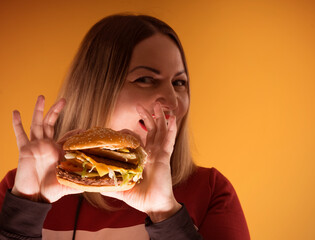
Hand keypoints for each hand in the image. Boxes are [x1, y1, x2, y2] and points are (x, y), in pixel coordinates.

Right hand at [11, 95, 82, 202]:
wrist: (35, 197)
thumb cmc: (52, 190)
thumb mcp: (71, 181)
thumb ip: (82, 178)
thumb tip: (98, 181)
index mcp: (58, 151)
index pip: (67, 137)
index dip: (76, 132)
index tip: (85, 129)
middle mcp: (47, 145)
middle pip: (51, 123)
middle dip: (56, 111)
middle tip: (63, 99)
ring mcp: (35, 146)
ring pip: (37, 124)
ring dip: (39, 110)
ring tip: (41, 96)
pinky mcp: (25, 150)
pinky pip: (20, 135)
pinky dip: (17, 124)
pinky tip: (16, 112)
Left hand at [101, 102, 180, 221]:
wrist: (154, 206)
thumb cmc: (141, 197)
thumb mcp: (121, 189)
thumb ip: (110, 185)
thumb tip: (95, 185)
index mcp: (143, 158)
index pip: (138, 140)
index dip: (130, 132)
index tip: (120, 128)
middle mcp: (152, 153)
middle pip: (151, 131)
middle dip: (147, 117)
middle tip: (139, 106)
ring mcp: (159, 154)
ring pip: (160, 131)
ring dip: (159, 118)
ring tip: (158, 105)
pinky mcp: (164, 157)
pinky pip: (169, 141)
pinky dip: (171, 129)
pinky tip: (172, 119)